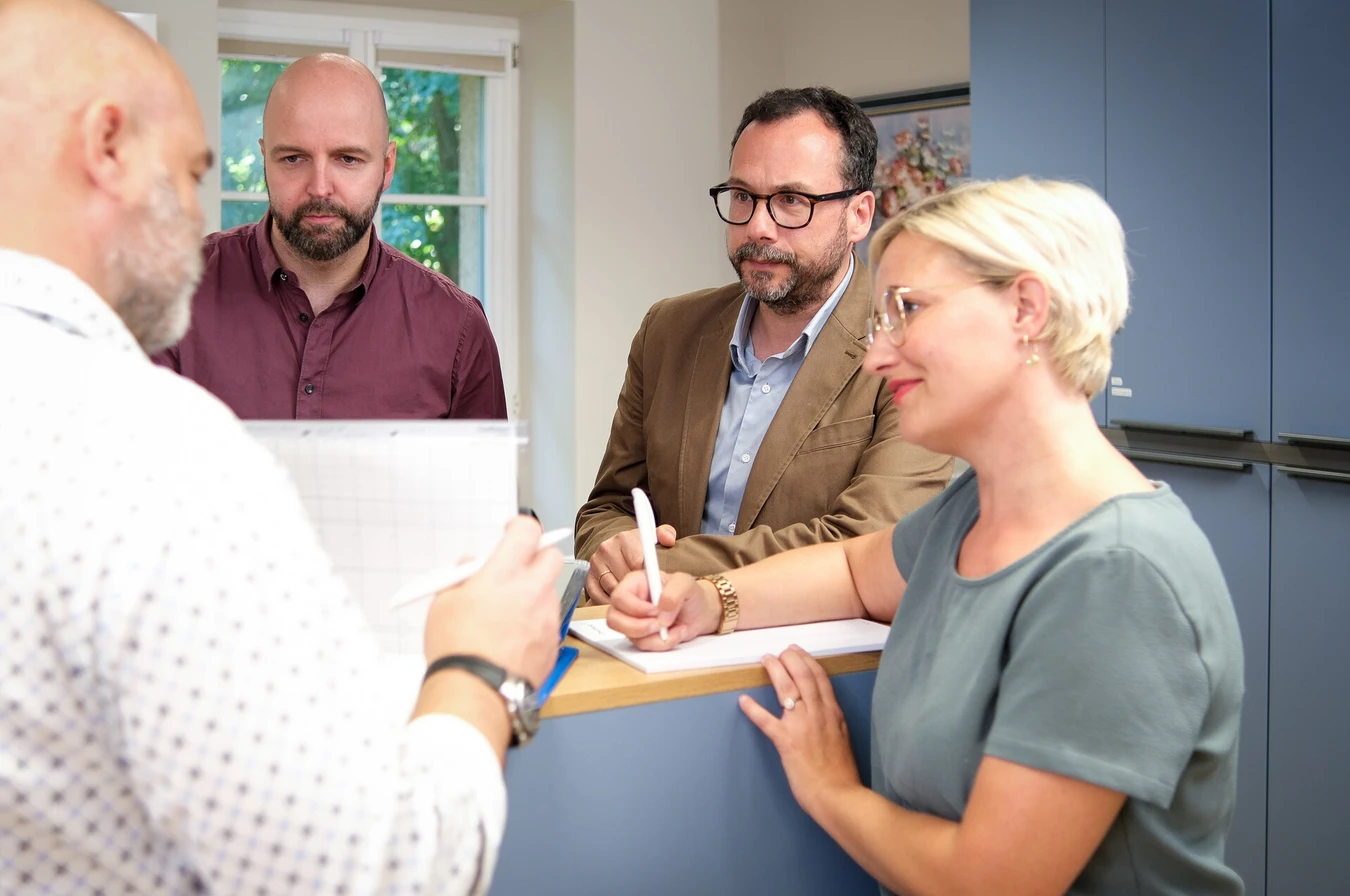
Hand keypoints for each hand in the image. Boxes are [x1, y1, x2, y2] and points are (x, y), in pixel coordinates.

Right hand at [423, 516, 564, 687]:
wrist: (475, 690)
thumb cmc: (456, 647)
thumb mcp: (444, 602)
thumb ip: (462, 576)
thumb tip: (471, 566)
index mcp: (504, 573)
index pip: (527, 530)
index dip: (519, 527)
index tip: (510, 532)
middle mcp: (532, 590)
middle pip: (551, 556)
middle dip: (536, 557)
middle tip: (515, 570)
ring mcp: (547, 616)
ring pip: (550, 591)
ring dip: (535, 593)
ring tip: (508, 614)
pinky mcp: (553, 642)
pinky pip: (549, 621)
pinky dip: (536, 622)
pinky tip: (514, 639)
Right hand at [584, 523, 675, 603]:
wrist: (615, 548)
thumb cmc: (636, 547)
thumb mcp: (653, 537)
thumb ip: (665, 534)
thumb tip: (669, 539)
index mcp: (623, 538)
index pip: (637, 561)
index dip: (646, 576)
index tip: (653, 583)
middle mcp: (607, 549)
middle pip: (624, 577)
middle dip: (637, 588)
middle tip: (648, 594)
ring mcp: (596, 564)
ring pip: (613, 588)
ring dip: (626, 597)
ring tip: (636, 597)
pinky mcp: (589, 578)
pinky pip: (600, 597)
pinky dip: (612, 602)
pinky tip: (622, 601)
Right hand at [604, 570, 720, 650]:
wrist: (700, 613)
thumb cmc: (690, 594)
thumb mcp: (686, 583)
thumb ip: (674, 593)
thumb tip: (661, 613)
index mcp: (635, 583)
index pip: (619, 597)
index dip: (634, 607)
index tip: (655, 610)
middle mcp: (629, 602)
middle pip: (614, 620)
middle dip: (638, 627)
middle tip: (660, 625)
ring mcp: (632, 621)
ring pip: (629, 636)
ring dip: (656, 637)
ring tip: (673, 627)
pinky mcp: (640, 636)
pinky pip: (643, 646)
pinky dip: (662, 644)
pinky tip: (674, 634)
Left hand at [740, 646, 861, 816]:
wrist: (840, 795)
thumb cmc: (842, 773)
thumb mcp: (843, 738)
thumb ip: (833, 721)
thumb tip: (827, 710)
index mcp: (833, 713)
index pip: (820, 678)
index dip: (807, 661)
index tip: (797, 651)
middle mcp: (819, 714)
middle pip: (803, 676)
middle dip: (790, 659)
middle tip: (779, 651)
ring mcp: (802, 726)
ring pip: (787, 689)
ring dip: (775, 672)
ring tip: (766, 660)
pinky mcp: (787, 742)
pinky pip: (766, 721)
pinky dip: (753, 709)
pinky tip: (743, 700)